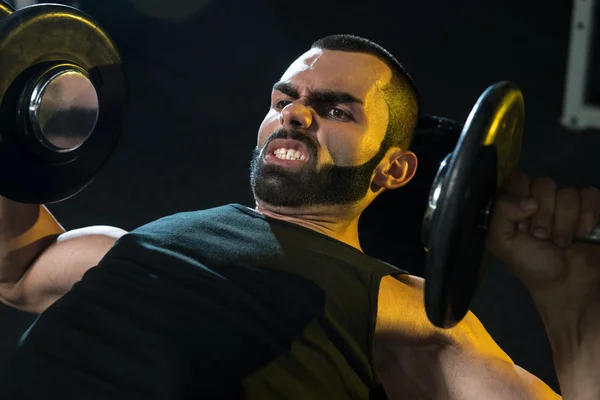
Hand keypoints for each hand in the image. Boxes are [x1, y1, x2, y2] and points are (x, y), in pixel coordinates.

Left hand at [485, 172, 599, 299]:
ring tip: (560, 242)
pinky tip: (581, 234)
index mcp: (514, 203)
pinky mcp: (589, 207)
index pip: (517, 179)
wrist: (568, 285)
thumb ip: (502, 213)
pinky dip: (586, 217)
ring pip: (567, 192)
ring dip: (564, 223)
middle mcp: (538, 198)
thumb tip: (530, 200)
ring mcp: (565, 202)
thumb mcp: (502, 242)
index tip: (521, 223)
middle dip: (543, 216)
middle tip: (541, 237)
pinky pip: (590, 195)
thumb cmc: (531, 264)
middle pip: (544, 183)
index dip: (520, 199)